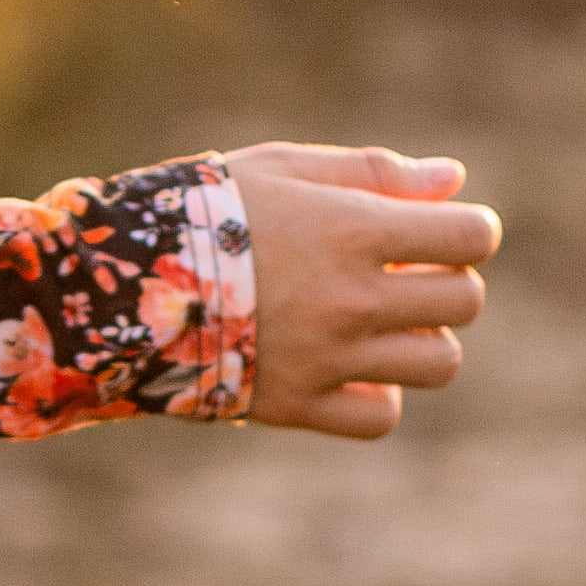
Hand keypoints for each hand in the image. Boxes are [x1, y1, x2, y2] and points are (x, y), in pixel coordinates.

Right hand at [228, 143, 499, 439]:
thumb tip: (455, 182)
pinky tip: (348, 370)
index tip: (439, 233)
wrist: (114, 282)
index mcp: (353, 230)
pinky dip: (376, 395)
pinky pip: (379, 415)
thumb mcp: (283, 170)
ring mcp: (326, 357)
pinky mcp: (295, 404)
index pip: (471, 237)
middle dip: (446, 284)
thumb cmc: (204, 210)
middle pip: (464, 301)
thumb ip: (372, 173)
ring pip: (438, 363)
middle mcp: (350, 298)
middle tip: (401, 277)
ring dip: (421, 341)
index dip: (467, 232)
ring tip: (378, 326)